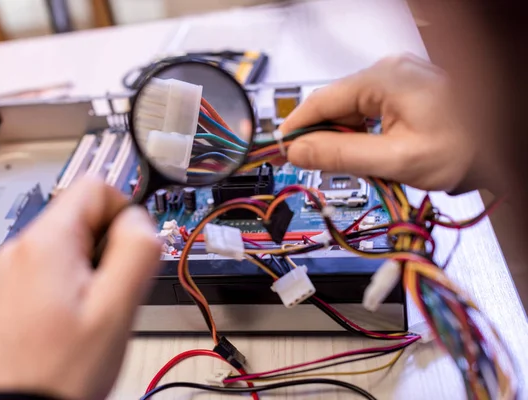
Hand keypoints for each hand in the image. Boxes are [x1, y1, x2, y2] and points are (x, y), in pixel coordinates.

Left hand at [0, 178, 161, 399]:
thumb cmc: (57, 372)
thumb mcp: (116, 309)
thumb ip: (136, 251)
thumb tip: (140, 221)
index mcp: (47, 243)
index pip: (96, 186)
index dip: (126, 210)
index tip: (132, 248)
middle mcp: (20, 250)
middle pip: (83, 216)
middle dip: (110, 246)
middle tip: (116, 291)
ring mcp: (9, 274)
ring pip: (69, 246)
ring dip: (92, 269)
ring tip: (94, 313)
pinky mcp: (7, 295)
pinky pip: (50, 271)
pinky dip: (71, 287)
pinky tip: (74, 323)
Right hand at [281, 54, 476, 191]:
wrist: (504, 147)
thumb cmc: (464, 147)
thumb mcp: (396, 158)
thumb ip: (342, 155)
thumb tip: (298, 151)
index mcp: (384, 78)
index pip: (322, 100)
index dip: (297, 127)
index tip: (280, 150)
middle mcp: (388, 72)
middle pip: (335, 106)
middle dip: (323, 138)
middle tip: (315, 168)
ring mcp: (397, 81)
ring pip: (351, 112)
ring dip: (344, 139)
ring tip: (353, 166)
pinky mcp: (403, 93)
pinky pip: (368, 113)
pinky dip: (361, 135)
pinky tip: (368, 154)